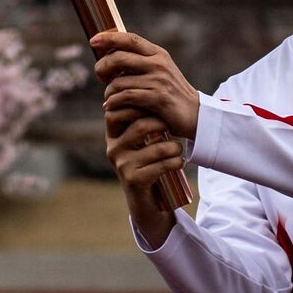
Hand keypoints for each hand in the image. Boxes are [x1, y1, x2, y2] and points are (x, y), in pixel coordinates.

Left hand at [92, 30, 199, 139]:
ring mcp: (159, 80)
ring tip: (108, 98)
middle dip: (102, 67)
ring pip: (119, 81)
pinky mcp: (158, 98)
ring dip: (108, 91)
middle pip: (118, 57)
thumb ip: (139, 62)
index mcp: (158, 54)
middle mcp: (159, 63)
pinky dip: (114, 102)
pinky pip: (126, 96)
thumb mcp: (158, 72)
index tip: (93, 40)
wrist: (196, 116)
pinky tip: (110, 106)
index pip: (130, 38)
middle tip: (100, 76)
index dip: (109, 38)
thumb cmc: (171, 94)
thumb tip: (110, 53)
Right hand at [105, 106, 186, 246]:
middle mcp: (113, 148)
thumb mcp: (141, 141)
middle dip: (162, 123)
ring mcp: (122, 165)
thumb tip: (154, 90)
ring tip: (178, 148)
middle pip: (140, 125)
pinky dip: (176, 162)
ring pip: (156, 147)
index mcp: (113, 135)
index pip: (116, 110)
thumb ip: (141, 120)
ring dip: (174, 147)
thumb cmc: (147, 164)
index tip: (157, 106)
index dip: (137, 104)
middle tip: (172, 125)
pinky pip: (161, 165)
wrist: (146, 202)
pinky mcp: (133, 179)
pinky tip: (179, 162)